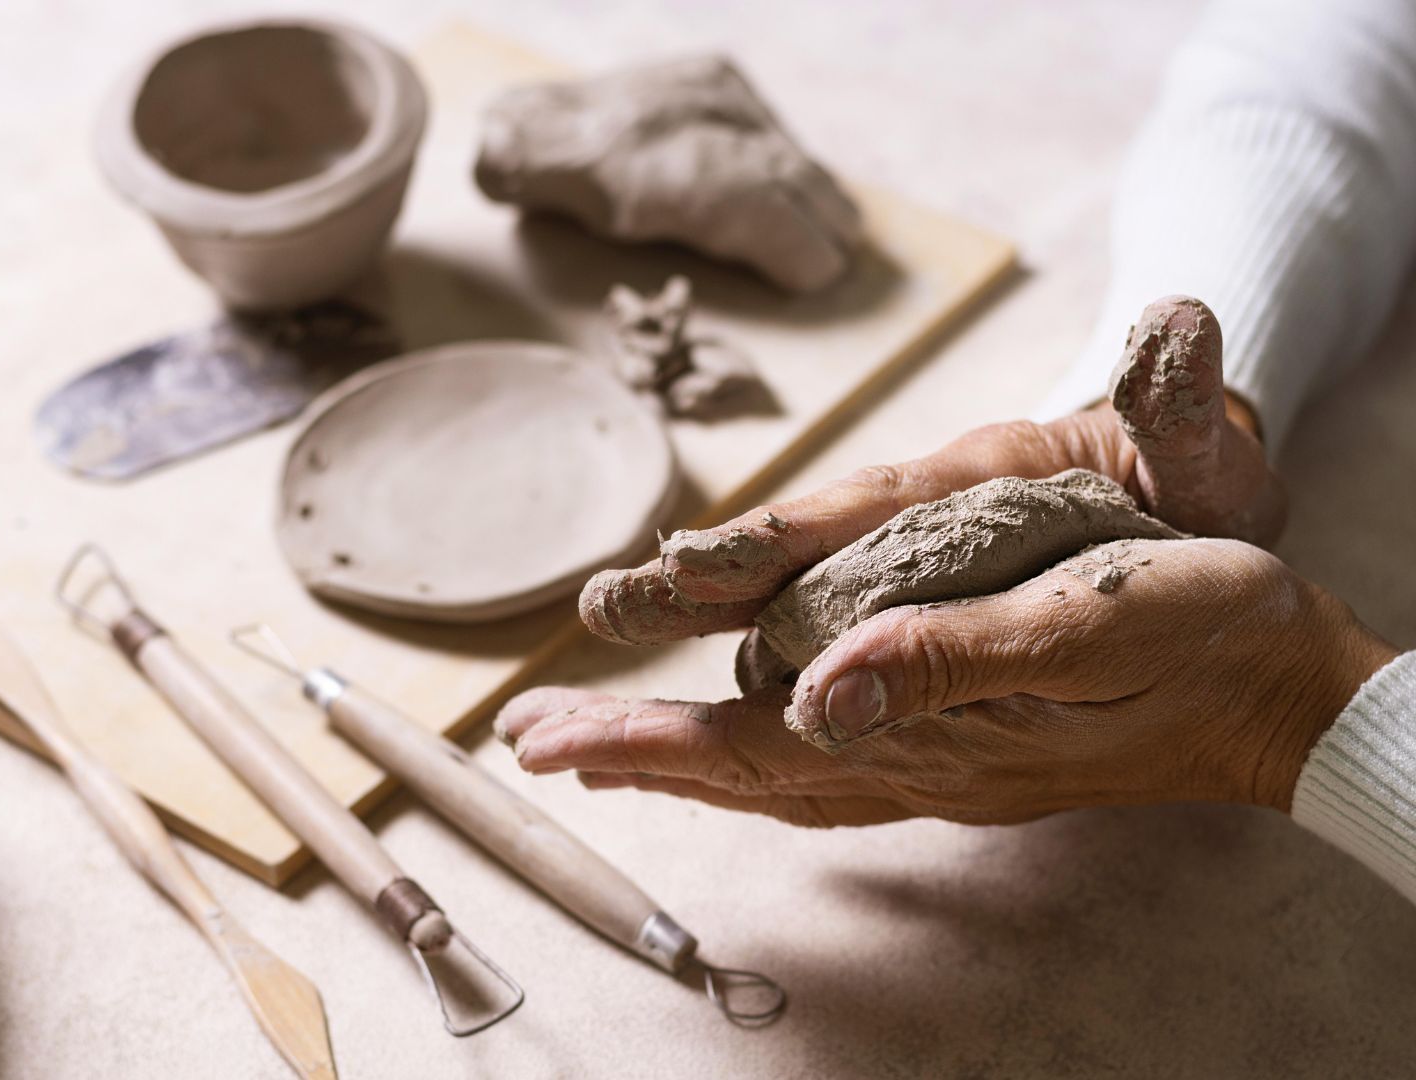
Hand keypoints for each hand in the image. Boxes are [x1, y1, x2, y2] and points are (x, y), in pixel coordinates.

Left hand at [499, 538, 1396, 824]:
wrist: (1281, 687)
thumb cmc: (1198, 635)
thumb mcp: (1085, 623)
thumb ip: (953, 660)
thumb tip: (816, 695)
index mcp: (932, 728)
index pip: (749, 748)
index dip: (643, 742)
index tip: (545, 738)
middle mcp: (919, 761)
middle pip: (739, 771)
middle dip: (630, 755)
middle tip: (533, 744)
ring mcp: (943, 764)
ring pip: (775, 773)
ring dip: (680, 761)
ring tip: (600, 747)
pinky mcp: (968, 747)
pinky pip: (828, 768)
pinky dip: (757, 761)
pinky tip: (739, 753)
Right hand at [581, 296, 1285, 646]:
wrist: (1189, 486)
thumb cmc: (1192, 472)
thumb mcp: (1202, 446)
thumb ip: (1181, 403)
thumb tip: (1180, 325)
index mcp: (975, 480)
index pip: (864, 506)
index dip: (781, 537)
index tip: (695, 564)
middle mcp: (918, 520)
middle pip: (792, 554)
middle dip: (697, 587)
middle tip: (599, 612)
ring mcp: (903, 563)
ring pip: (787, 601)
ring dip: (698, 633)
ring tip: (613, 669)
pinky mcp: (904, 601)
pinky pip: (816, 637)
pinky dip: (753, 673)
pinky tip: (696, 721)